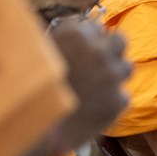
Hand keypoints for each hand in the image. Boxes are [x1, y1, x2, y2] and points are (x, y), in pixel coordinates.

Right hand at [50, 18, 130, 152]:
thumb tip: (79, 31)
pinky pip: (121, 94)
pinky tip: (93, 106)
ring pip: (126, 67)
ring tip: (94, 87)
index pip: (94, 26)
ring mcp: (112, 76)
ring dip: (114, 74)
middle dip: (111, 49)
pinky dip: (111, 99)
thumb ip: (63, 40)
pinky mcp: (120, 100)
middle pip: (120, 40)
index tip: (82, 49)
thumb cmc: (29, 89)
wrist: (37, 129)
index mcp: (75, 35)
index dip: (89, 38)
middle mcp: (98, 51)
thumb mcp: (38, 54)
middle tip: (98, 61)